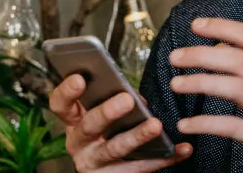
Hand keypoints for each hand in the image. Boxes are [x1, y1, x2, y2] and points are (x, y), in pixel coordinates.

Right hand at [49, 74, 192, 171]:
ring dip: (137, 136)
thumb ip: (111, 101)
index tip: (80, 78)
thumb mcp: (100, 118)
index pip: (61, 104)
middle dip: (107, 112)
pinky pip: (140, 167)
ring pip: (115, 148)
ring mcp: (94, 162)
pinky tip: (181, 149)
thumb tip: (138, 98)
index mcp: (73, 120)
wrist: (106, 172)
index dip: (67, 91)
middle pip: (89, 126)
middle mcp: (79, 142)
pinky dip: (164, 158)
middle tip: (127, 99)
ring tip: (155, 125)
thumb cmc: (107, 133)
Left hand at [168, 18, 242, 172]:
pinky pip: (231, 126)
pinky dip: (204, 123)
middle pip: (239, 60)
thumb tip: (220, 46)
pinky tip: (186, 125)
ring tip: (176, 85)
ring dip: (200, 83)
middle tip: (176, 57)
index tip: (196, 25)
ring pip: (235, 88)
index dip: (223, 27)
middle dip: (202, 54)